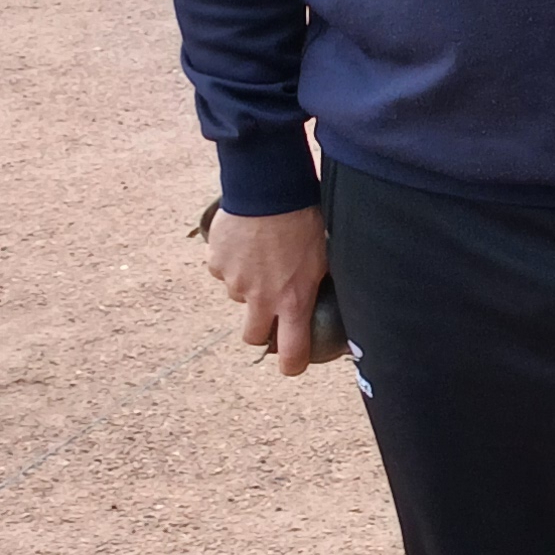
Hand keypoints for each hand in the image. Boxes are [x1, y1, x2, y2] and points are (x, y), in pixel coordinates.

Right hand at [204, 203, 327, 377]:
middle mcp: (261, 299)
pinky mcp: (216, 264)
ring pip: (238, 296)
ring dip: (248, 285)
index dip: (291, 364)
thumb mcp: (325, 257)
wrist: (270, 190)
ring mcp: (234, 282)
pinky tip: (246, 241)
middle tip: (268, 309)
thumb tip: (338, 295)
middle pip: (252, 336)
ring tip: (263, 255)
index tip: (291, 364)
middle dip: (259, 329)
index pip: (292, 352)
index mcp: (294, 301)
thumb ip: (320, 284)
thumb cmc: (306, 220)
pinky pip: (222, 271)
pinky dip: (231, 262)